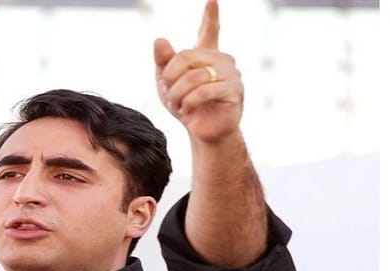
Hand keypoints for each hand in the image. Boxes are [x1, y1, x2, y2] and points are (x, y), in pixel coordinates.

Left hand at [153, 0, 243, 142]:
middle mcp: (222, 60)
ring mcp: (231, 74)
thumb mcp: (166, 83)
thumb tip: (159, 40)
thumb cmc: (185, 106)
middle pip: (186, 57)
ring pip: (193, 77)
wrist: (202, 131)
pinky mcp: (234, 91)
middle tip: (168, 94)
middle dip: (170, 78)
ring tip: (178, 105)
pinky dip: (189, 103)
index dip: (210, 16)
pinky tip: (188, 110)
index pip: (209, 31)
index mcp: (206, 56)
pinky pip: (203, 91)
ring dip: (177, 94)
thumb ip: (163, 62)